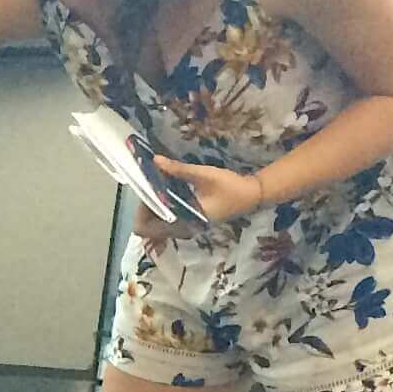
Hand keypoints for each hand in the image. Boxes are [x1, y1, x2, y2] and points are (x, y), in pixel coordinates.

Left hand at [144, 162, 262, 243]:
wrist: (252, 195)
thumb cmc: (230, 186)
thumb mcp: (203, 175)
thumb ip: (177, 170)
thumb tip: (154, 161)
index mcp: (182, 223)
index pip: (145, 228)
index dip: (141, 210)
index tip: (147, 190)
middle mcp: (181, 230)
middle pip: (147, 227)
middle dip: (145, 207)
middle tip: (152, 185)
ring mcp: (185, 228)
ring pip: (156, 225)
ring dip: (154, 207)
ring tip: (160, 185)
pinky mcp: (189, 222)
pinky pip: (167, 220)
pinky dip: (163, 207)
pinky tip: (169, 190)